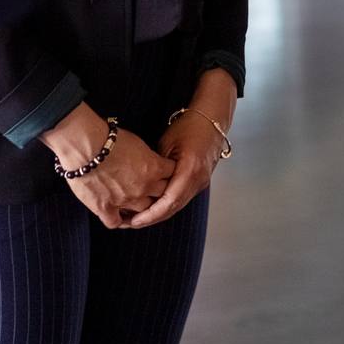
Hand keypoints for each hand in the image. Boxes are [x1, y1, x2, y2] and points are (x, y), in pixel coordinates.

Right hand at [42, 103, 173, 228]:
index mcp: (153, 168)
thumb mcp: (136, 141)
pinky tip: (116, 215)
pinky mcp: (105, 208)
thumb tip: (147, 159)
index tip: (164, 170)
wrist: (85, 146)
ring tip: (135, 202)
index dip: (168, 172)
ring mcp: (125, 200)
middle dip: (158, 191)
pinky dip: (117, 220)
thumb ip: (146, 155)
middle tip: (151, 187)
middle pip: (161, 195)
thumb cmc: (108, 138)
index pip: (172, 173)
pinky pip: (115, 222)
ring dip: (140, 207)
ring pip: (142, 211)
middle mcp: (143, 187)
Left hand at [129, 69, 237, 229]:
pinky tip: (153, 206)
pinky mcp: (201, 181)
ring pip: (178, 205)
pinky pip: (182, 198)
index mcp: (190, 170)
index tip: (134, 220)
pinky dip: (167, 205)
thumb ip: (157, 168)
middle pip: (173, 208)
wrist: (212, 120)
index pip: (168, 201)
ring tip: (138, 217)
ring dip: (159, 213)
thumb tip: (140, 186)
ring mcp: (202, 182)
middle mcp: (198, 180)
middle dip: (152, 218)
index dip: (150, 214)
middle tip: (131, 223)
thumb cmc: (189, 126)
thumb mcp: (167, 144)